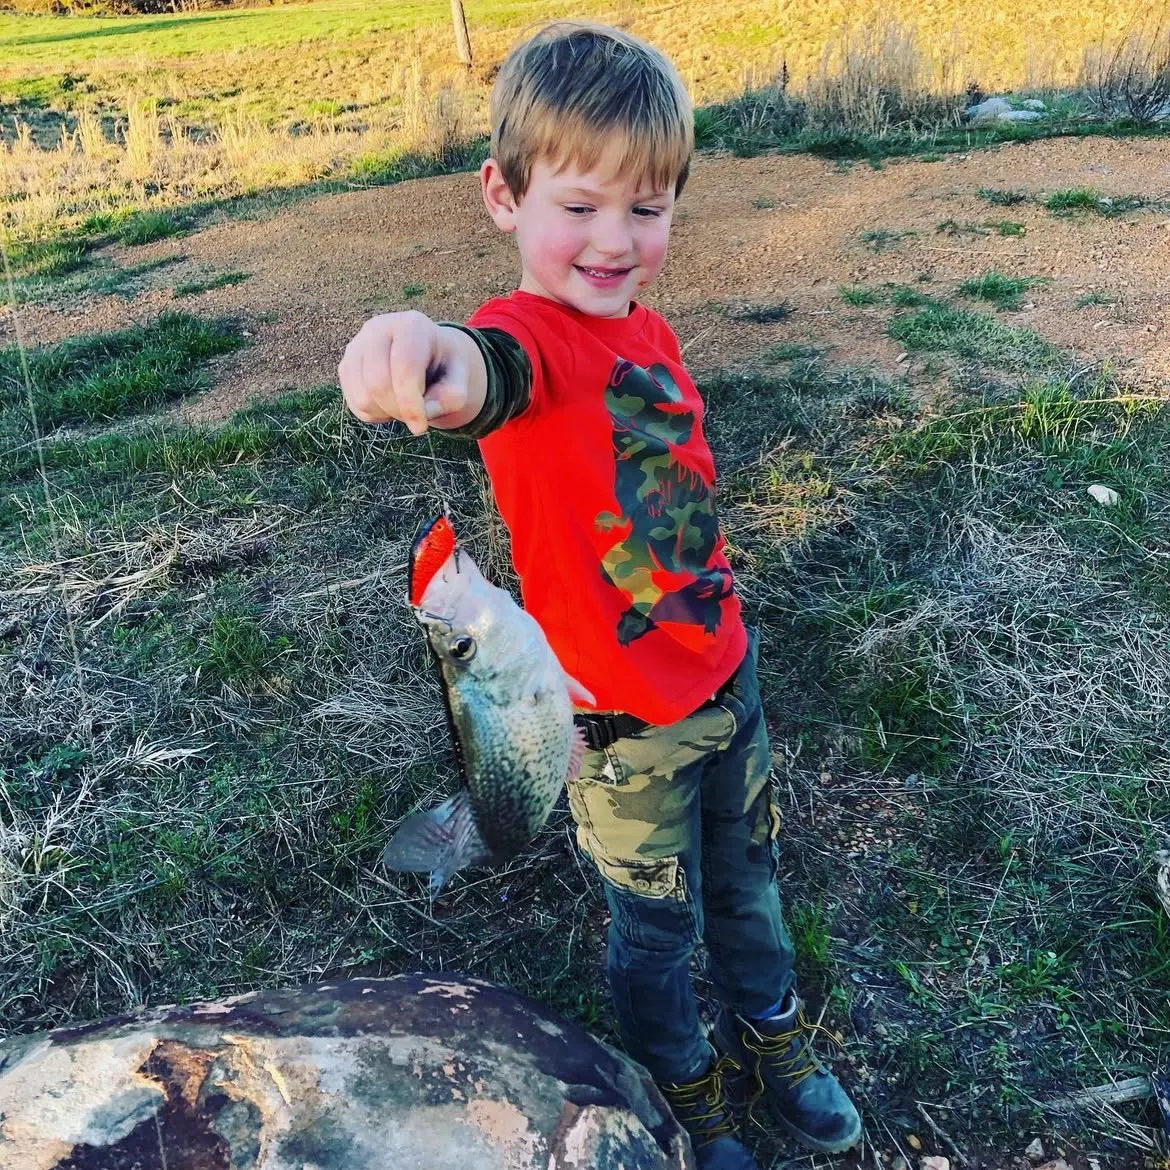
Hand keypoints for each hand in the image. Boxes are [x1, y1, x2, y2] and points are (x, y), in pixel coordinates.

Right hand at [338, 311, 479, 435]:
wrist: (426, 355)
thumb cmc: (444, 367)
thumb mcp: (459, 379)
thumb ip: (452, 396)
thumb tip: (425, 412)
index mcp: (411, 325)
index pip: (404, 368)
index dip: (411, 404)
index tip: (421, 428)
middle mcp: (377, 329)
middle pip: (378, 383)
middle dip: (398, 411)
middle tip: (416, 417)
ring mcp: (356, 346)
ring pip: (362, 397)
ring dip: (387, 414)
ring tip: (405, 405)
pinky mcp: (345, 366)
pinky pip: (354, 404)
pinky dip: (375, 414)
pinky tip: (390, 403)